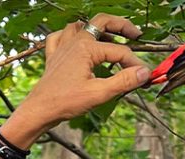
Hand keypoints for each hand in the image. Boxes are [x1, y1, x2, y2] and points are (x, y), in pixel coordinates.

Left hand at [3, 14, 149, 145]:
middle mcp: (74, 41)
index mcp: (86, 48)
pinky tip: (77, 42)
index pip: (119, 51)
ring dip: (97, 29)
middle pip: (102, 22)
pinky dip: (70, 35)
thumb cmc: (66, 102)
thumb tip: (144, 73)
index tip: (144, 75)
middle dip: (121, 26)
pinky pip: (61, 36)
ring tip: (112, 38)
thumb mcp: (99, 93)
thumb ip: (124, 81)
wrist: (40, 110)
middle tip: (136, 35)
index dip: (134, 63)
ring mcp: (62, 47)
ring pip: (81, 26)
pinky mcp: (54, 56)